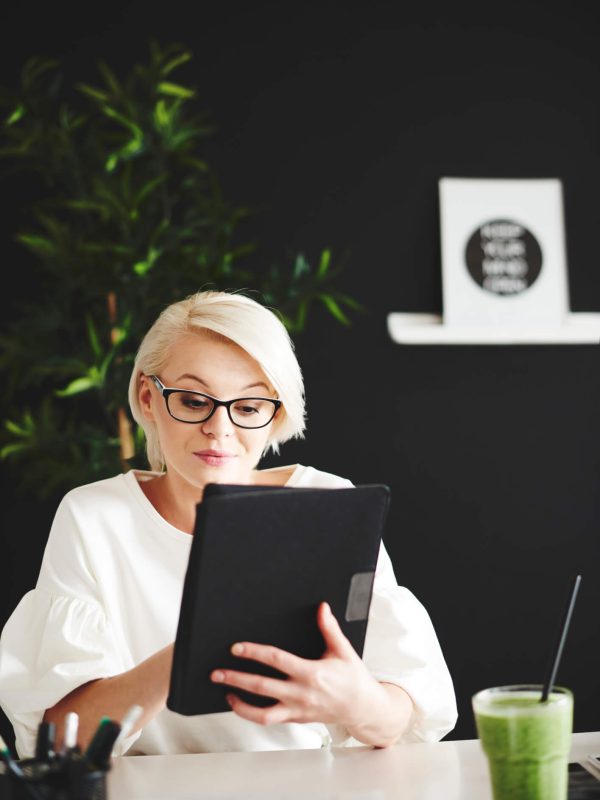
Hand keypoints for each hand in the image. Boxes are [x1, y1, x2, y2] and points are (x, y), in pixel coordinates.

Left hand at [210, 602, 392, 731]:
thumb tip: (322, 608)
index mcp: (312, 673)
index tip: (237, 648)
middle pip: (261, 686)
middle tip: (217, 672)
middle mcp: (301, 693)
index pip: (276, 660)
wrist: (363, 709)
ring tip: (225, 691)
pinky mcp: (295, 719)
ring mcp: (297, 709)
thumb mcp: (343, 650)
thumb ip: (329, 628)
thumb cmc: (353, 679)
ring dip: (239, 703)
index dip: (254, 653)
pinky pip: (268, 719)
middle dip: (236, 678)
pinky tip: (240, 703)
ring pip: (261, 712)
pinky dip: (251, 713)